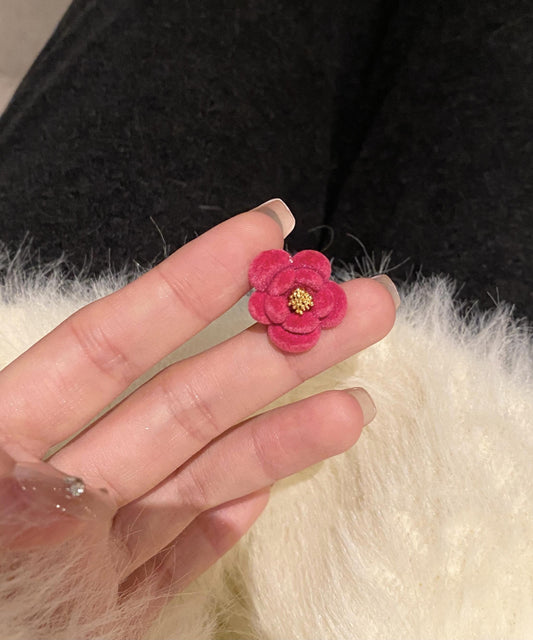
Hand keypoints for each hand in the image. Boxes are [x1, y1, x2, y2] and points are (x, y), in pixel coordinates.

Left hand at [0, 200, 396, 629]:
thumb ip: (7, 471)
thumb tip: (94, 418)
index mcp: (5, 445)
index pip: (113, 343)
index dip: (190, 285)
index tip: (263, 233)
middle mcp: (57, 489)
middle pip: (185, 401)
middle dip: (277, 347)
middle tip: (362, 305)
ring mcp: (88, 556)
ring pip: (200, 477)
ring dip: (282, 433)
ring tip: (354, 398)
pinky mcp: (109, 617)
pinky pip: (175, 558)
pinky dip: (223, 521)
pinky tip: (268, 481)